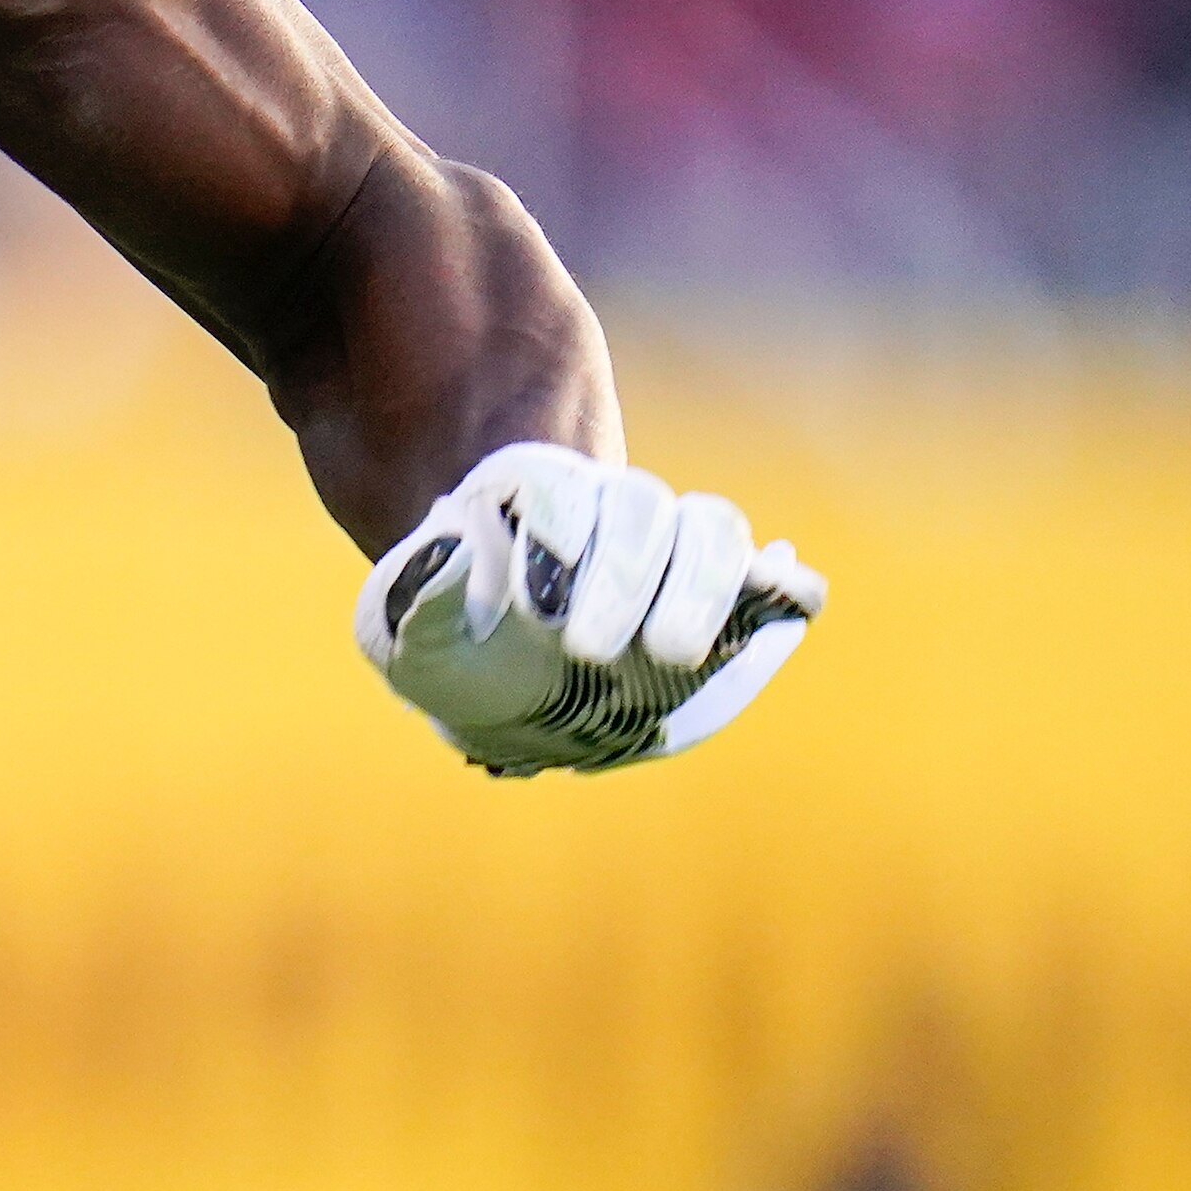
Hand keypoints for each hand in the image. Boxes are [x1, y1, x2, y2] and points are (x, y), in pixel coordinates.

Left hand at [355, 441, 820, 775]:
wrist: (501, 704)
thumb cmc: (448, 655)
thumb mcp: (404, 635)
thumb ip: (419, 594)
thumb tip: (455, 546)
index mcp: (529, 499)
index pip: (559, 485)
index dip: (557, 531)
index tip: (532, 611)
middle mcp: (609, 513)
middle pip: (642, 505)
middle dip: (624, 574)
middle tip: (585, 651)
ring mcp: (673, 558)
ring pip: (713, 529)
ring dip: (706, 586)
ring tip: (672, 655)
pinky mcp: (724, 609)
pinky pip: (773, 581)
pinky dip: (785, 589)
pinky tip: (786, 602)